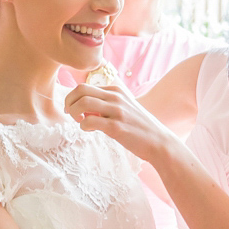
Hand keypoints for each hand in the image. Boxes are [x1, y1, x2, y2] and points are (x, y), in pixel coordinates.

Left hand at [63, 83, 177, 163]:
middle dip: (69, 102)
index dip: (73, 97)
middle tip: (70, 115)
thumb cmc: (139, 127)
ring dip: (74, 113)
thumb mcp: (124, 108)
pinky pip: (90, 121)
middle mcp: (116, 97)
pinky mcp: (116, 126)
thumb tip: (85, 109)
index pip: (85, 86)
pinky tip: (89, 130)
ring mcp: (116, 111)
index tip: (73, 110)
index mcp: (116, 90)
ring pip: (83, 102)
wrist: (159, 142)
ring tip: (79, 122)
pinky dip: (83, 126)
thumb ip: (106, 104)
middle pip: (81, 89)